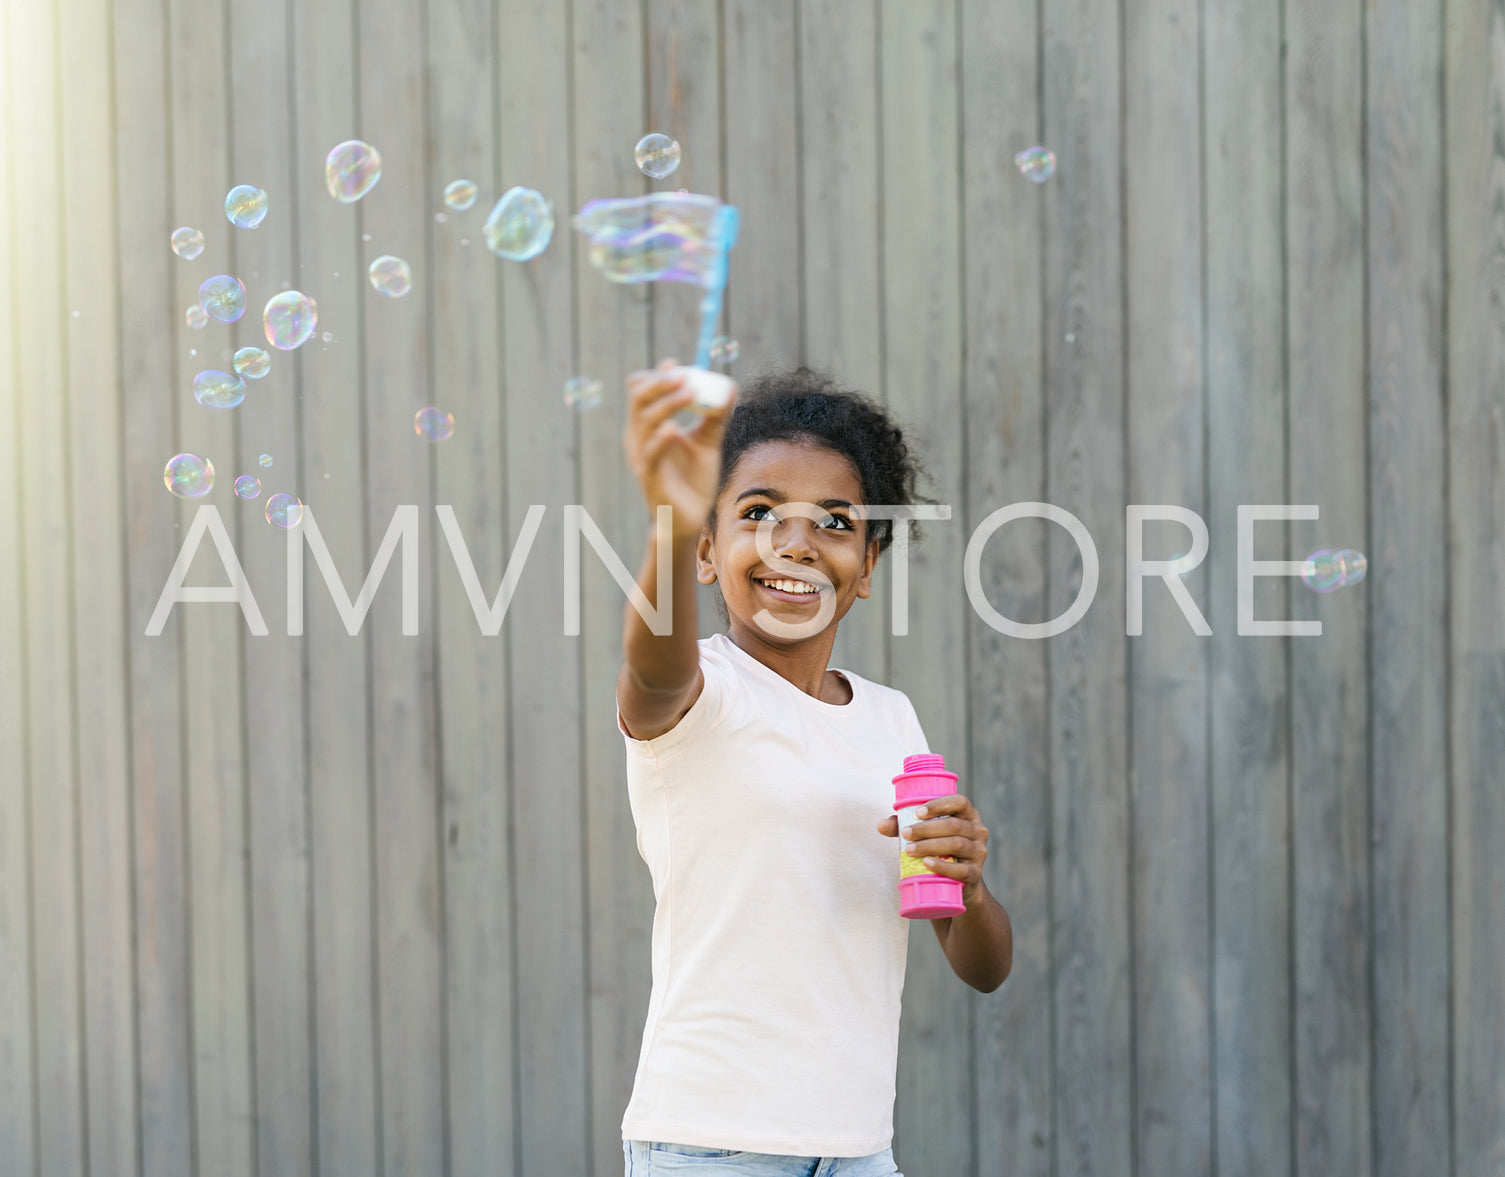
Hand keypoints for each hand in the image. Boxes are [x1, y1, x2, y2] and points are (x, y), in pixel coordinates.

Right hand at [623, 358, 737, 539]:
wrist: (691, 517)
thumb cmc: (695, 479)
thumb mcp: (708, 440)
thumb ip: (717, 415)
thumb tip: (731, 386)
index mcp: (649, 424)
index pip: (641, 391)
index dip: (656, 376)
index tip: (676, 365)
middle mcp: (639, 436)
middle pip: (639, 398)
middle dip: (660, 383)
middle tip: (684, 375)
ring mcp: (641, 456)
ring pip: (645, 421)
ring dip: (667, 404)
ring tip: (690, 393)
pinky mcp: (648, 477)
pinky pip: (650, 454)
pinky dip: (661, 439)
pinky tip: (674, 428)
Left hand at [876, 793, 990, 909]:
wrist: (959, 880)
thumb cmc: (940, 849)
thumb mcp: (925, 833)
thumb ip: (903, 826)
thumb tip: (881, 825)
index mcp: (968, 815)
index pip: (959, 802)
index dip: (939, 805)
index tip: (918, 813)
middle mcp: (978, 831)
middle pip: (954, 825)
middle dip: (927, 828)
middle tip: (906, 833)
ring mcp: (979, 852)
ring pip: (957, 844)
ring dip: (930, 845)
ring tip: (909, 849)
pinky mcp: (975, 873)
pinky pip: (961, 869)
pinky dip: (942, 866)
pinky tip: (927, 863)